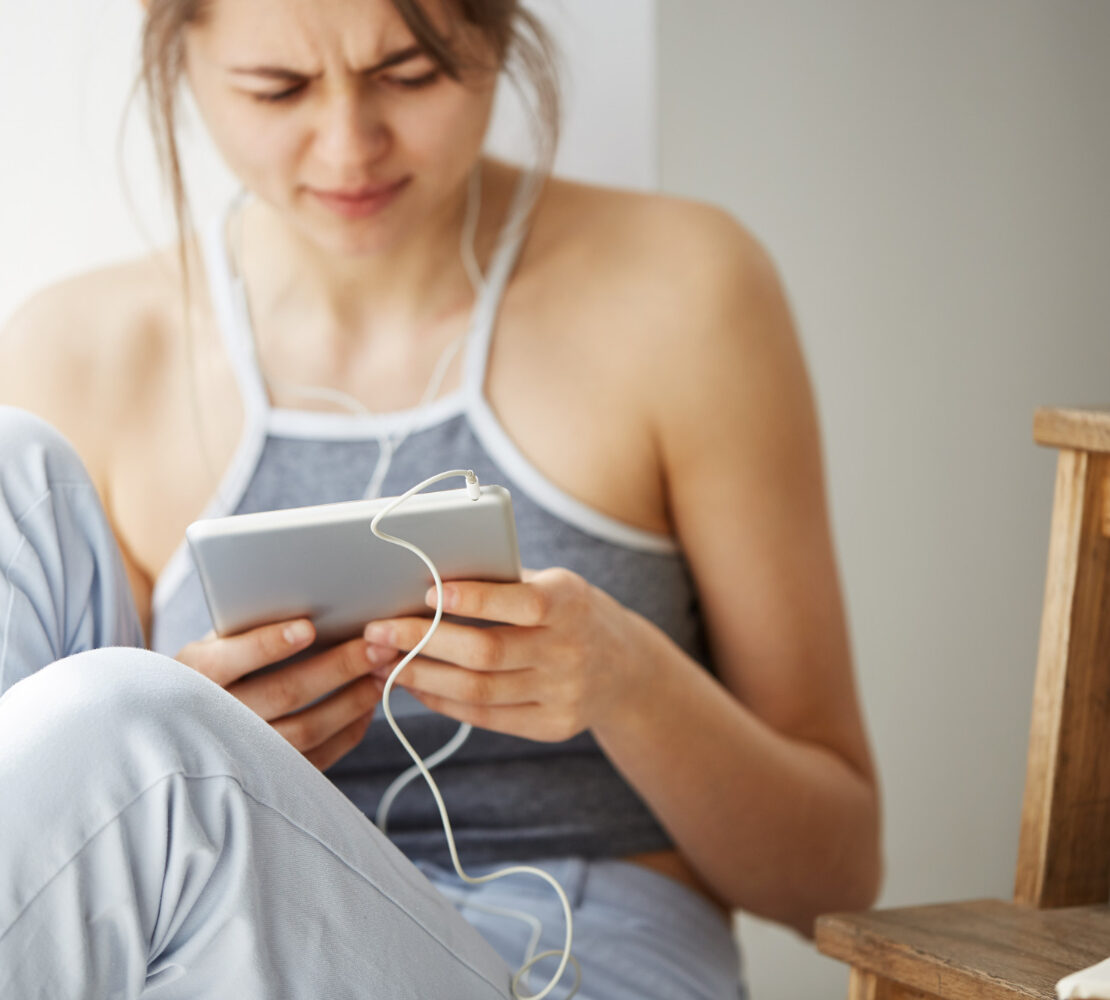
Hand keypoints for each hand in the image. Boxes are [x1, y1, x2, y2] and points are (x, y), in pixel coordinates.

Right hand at [176, 620, 385, 769]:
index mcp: (197, 673)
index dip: (269, 644)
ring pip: (306, 730)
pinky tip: (367, 706)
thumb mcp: (218, 640)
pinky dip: (348, 731)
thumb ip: (250, 624)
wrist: (188, 724)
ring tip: (380, 674)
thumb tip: (307, 599)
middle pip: (284, 693)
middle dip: (337, 668)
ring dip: (351, 701)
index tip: (308, 627)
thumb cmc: (218, 665)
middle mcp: (215, 717)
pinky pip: (316, 758)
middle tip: (375, 647)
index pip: (233, 659)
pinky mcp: (268, 777)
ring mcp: (241, 753)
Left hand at [362, 568, 646, 742]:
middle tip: (378, 631)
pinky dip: (443, 702)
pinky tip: (416, 686)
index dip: (475, 599)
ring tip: (383, 662)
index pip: (522, 602)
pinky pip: (486, 717)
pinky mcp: (552, 725)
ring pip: (478, 691)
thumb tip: (426, 577)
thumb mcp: (553, 585)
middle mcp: (571, 651)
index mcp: (571, 603)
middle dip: (423, 641)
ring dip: (422, 676)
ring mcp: (564, 694)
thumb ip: (503, 583)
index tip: (428, 590)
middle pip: (487, 652)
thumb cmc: (569, 612)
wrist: (625, 668)